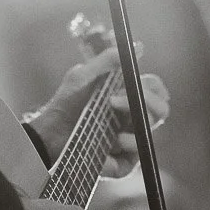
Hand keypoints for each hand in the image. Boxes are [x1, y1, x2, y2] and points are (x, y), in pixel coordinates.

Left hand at [26, 45, 169, 177]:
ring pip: (148, 135)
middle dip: (147, 104)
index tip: (138, 84)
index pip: (154, 90)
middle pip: (160, 111)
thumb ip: (108, 60)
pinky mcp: (122, 162)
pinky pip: (133, 160)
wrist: (49, 132)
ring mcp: (129, 139)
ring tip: (113, 132)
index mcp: (128, 95)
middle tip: (115, 101)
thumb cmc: (66, 101)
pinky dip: (123, 153)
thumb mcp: (83, 75)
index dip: (153, 88)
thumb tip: (138, 47)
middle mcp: (133, 117)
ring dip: (134, 130)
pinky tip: (108, 149)